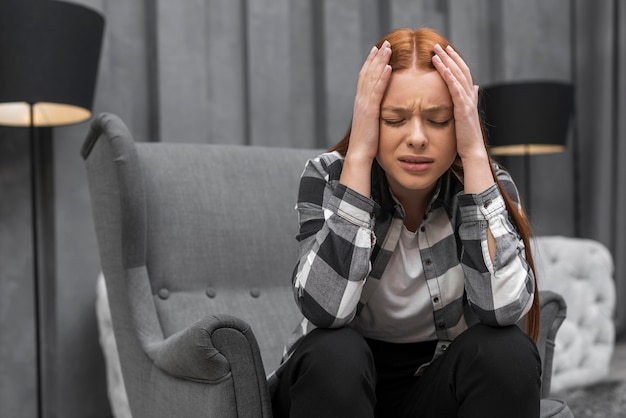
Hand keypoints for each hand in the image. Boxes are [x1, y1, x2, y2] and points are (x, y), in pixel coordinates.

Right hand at [348, 40, 391, 161]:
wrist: (359, 155)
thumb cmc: (367, 145)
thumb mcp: (371, 125)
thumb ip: (374, 115)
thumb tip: (379, 111)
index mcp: (361, 103)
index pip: (365, 79)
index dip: (371, 64)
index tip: (377, 52)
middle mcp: (360, 101)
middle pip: (367, 73)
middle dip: (376, 58)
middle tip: (384, 44)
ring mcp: (364, 105)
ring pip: (372, 78)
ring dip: (380, 62)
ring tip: (388, 48)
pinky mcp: (370, 111)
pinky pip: (377, 91)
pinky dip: (383, 77)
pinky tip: (390, 67)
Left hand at [431, 44, 486, 161]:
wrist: (473, 152)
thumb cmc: (466, 138)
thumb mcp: (465, 115)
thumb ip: (469, 100)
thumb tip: (475, 87)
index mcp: (469, 98)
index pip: (462, 73)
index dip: (455, 61)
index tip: (445, 50)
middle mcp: (470, 97)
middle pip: (461, 70)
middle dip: (450, 57)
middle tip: (438, 45)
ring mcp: (468, 102)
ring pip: (458, 77)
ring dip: (448, 63)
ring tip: (436, 52)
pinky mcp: (463, 110)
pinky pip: (456, 90)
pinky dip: (450, 78)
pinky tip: (444, 68)